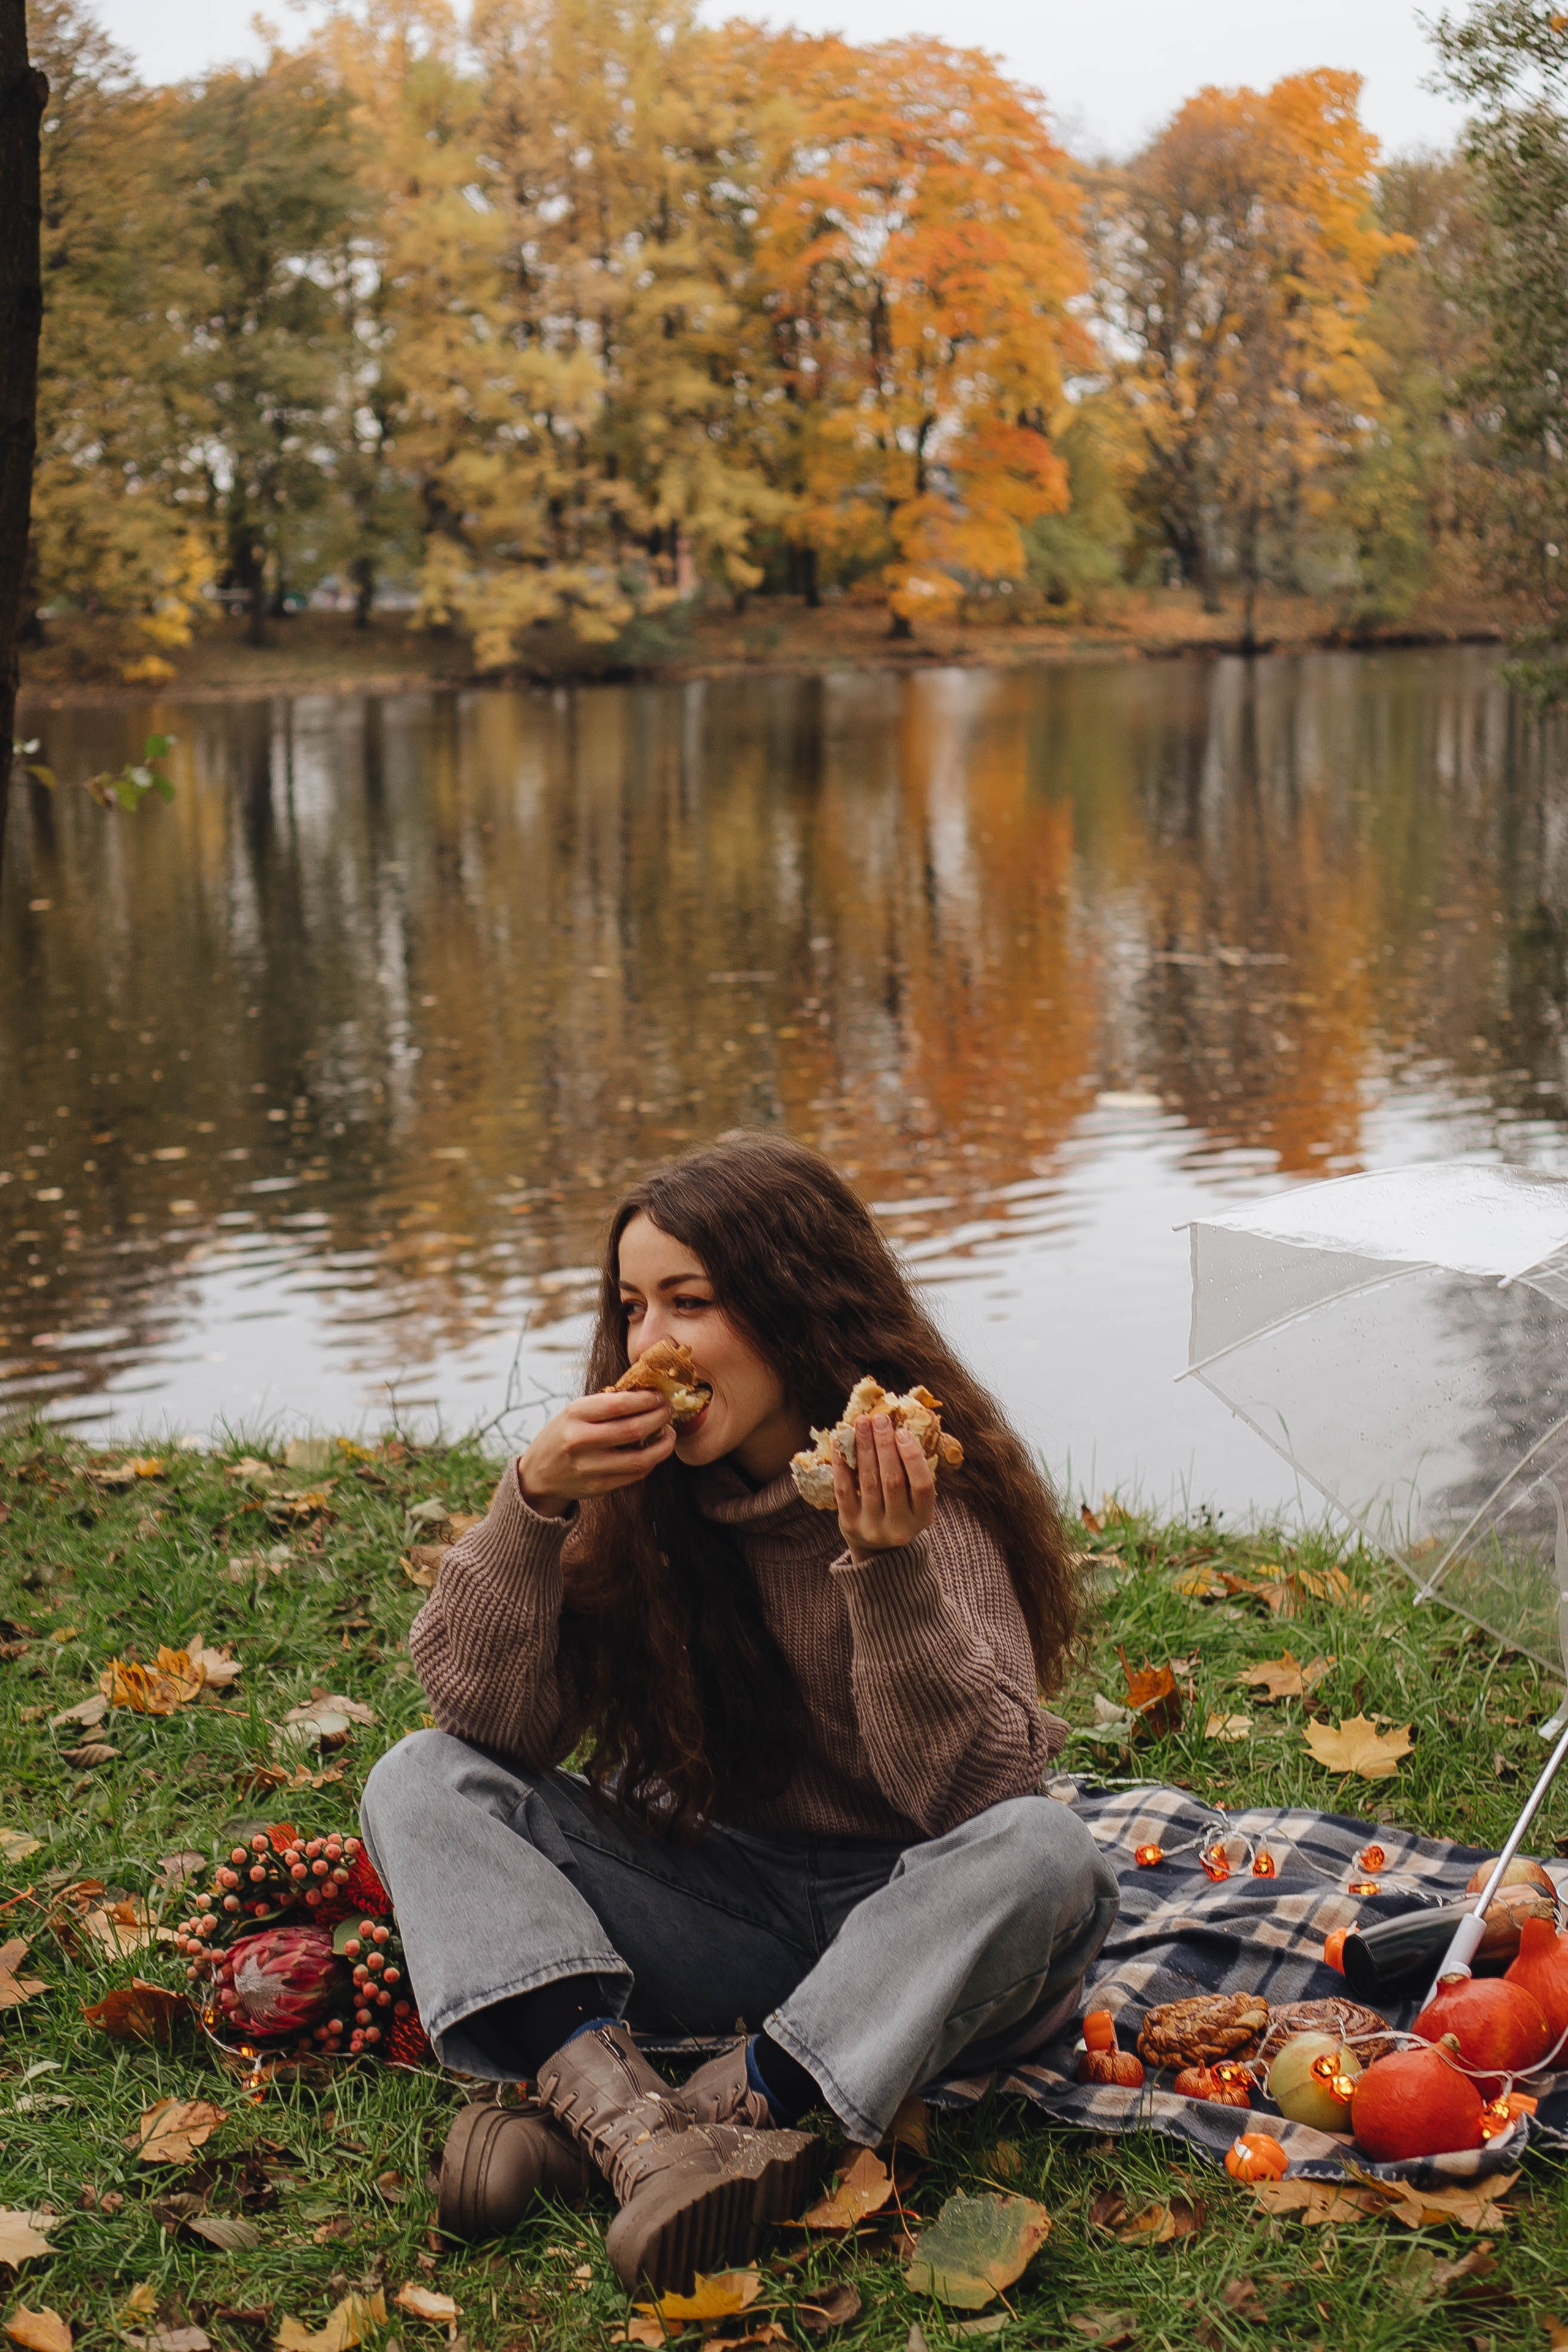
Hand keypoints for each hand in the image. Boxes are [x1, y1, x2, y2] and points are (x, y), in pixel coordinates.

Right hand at [517, 1389, 674, 1515]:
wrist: (539, 1475)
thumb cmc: (563, 1435)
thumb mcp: (574, 1412)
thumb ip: (605, 1404)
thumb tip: (647, 1392)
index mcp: (574, 1415)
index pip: (618, 1404)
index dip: (645, 1399)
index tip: (659, 1395)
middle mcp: (580, 1441)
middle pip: (633, 1429)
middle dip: (658, 1417)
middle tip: (668, 1410)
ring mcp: (589, 1467)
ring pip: (640, 1458)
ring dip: (663, 1444)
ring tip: (669, 1432)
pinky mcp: (599, 1487)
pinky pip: (636, 1474)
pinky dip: (651, 1461)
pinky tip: (655, 1450)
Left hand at [833, 1412, 935, 1562]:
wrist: (878, 1551)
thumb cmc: (900, 1512)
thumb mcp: (915, 1501)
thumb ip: (913, 1473)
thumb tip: (898, 1428)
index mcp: (923, 1518)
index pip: (922, 1486)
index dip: (912, 1457)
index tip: (902, 1432)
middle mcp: (900, 1527)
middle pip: (893, 1480)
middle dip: (885, 1445)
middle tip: (879, 1419)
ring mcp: (873, 1528)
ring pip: (869, 1481)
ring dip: (864, 1448)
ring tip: (862, 1423)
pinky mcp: (850, 1524)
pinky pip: (844, 1489)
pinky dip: (842, 1464)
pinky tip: (841, 1443)